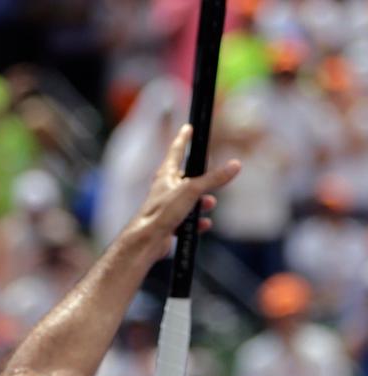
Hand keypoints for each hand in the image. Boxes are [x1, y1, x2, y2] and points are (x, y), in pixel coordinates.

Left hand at [125, 124, 240, 260]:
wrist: (147, 240)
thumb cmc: (162, 212)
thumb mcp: (192, 190)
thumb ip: (214, 178)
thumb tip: (235, 165)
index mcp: (166, 175)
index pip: (176, 151)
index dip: (184, 139)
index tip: (187, 128)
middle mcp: (165, 188)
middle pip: (188, 178)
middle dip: (204, 182)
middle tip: (213, 182)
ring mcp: (167, 206)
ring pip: (191, 201)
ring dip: (202, 204)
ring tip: (208, 206)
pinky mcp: (170, 223)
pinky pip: (189, 220)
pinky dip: (197, 222)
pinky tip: (202, 225)